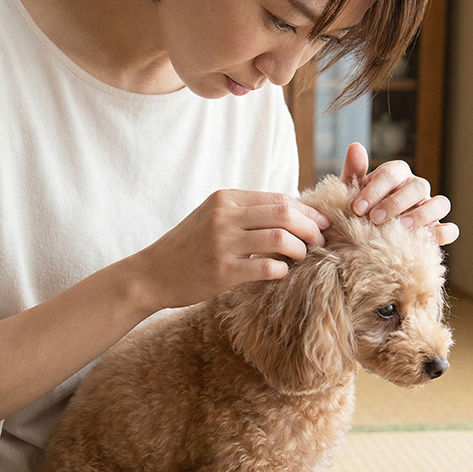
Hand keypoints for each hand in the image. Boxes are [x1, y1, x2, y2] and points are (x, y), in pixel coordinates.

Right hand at [131, 190, 330, 310]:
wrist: (152, 274)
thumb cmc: (188, 247)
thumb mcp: (213, 217)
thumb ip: (245, 212)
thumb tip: (292, 214)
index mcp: (225, 198)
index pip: (278, 198)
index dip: (307, 211)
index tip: (321, 223)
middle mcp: (224, 216)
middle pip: (284, 213)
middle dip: (310, 227)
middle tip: (320, 241)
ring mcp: (222, 243)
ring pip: (280, 238)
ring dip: (300, 249)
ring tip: (303, 257)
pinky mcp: (222, 271)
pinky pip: (266, 267)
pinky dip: (282, 270)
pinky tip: (281, 273)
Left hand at [341, 143, 458, 245]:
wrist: (361, 234)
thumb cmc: (358, 209)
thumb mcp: (350, 191)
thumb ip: (353, 170)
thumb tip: (355, 146)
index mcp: (396, 174)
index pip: (392, 173)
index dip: (375, 189)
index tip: (357, 207)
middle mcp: (416, 188)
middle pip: (418, 186)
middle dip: (396, 203)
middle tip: (375, 219)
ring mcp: (430, 208)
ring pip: (440, 204)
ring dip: (422, 215)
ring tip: (401, 228)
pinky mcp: (438, 229)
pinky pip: (450, 229)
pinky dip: (443, 234)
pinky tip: (425, 241)